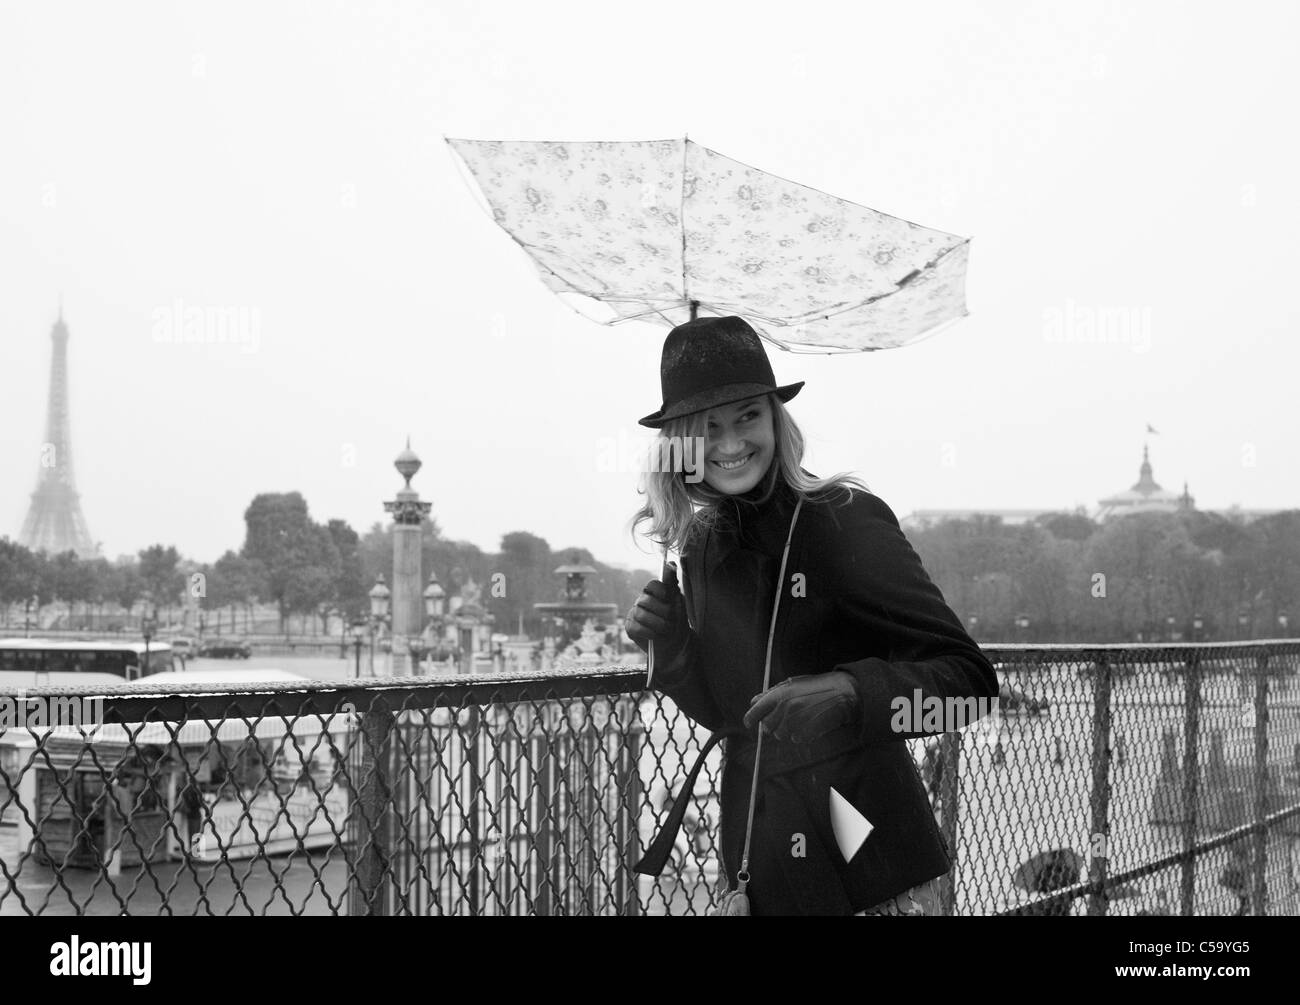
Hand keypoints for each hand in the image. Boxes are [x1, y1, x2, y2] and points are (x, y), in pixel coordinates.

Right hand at [625, 562, 688, 660]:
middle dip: (663, 613)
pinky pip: (636, 628)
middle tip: (672, 621)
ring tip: (666, 630)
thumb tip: (671, 562)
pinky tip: (656, 636)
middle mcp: (642, 601)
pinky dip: (649, 633)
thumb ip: (672, 583)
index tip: (670, 599)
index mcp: (654, 593)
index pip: (652, 584)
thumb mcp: (678, 603)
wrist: (675, 647)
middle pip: (647, 601)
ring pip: (641, 615)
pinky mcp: (630, 628)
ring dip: (658, 624)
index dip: (661, 591)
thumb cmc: (677, 623)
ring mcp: (634, 614)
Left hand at [743, 672, 857, 742]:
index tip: (748, 723)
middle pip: (768, 727)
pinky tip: (810, 725)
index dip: (750, 718)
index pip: (756, 710)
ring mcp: (797, 720)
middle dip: (774, 725)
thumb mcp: (792, 684)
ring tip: (802, 720)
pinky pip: (797, 739)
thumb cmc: (817, 687)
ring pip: (782, 735)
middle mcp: (785, 706)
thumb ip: (771, 693)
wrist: (843, 692)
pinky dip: (801, 735)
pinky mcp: (807, 731)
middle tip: (788, 718)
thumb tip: (753, 701)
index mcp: (779, 694)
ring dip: (788, 731)